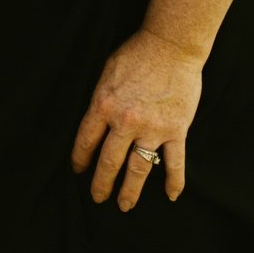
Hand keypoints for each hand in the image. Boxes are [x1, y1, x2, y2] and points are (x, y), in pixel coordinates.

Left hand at [71, 28, 203, 209]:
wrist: (170, 46)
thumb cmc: (135, 55)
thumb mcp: (105, 74)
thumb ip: (100, 100)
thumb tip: (95, 122)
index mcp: (102, 105)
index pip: (85, 140)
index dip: (80, 159)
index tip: (77, 171)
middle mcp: (125, 121)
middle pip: (109, 161)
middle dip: (101, 183)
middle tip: (97, 198)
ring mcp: (152, 128)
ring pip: (139, 169)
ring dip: (130, 190)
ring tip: (124, 206)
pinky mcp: (176, 130)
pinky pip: (175, 162)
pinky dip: (174, 181)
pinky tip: (170, 196)